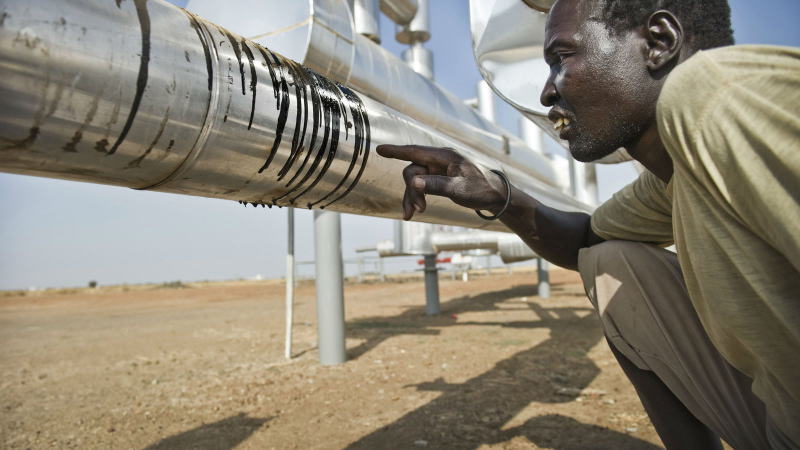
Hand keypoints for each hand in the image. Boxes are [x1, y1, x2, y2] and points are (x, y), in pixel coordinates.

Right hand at [376, 144, 507, 220]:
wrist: (496, 197)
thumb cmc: (481, 189)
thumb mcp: (459, 189)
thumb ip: (435, 185)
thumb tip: (414, 182)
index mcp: (444, 157)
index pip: (415, 151)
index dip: (396, 151)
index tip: (379, 149)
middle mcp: (439, 161)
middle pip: (413, 171)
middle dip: (411, 191)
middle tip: (418, 210)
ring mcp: (439, 170)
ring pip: (415, 181)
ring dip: (412, 197)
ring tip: (412, 215)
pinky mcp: (439, 180)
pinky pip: (422, 187)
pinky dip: (417, 199)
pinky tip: (413, 213)